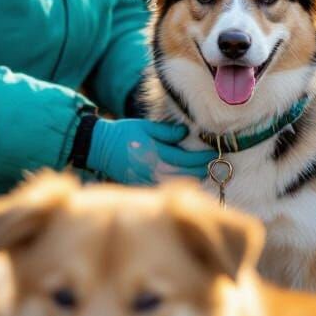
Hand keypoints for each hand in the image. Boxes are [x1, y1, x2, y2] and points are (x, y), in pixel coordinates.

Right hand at [86, 119, 215, 185]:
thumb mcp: (145, 126)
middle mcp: (153, 170)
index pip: (186, 159)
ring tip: (203, 172)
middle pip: (185, 174)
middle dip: (201, 169)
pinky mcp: (141, 187)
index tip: (213, 153)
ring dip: (192, 178)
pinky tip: (185, 179)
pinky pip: (164, 188)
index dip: (202, 158)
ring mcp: (147, 181)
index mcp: (155, 154)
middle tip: (212, 164)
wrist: (101, 148)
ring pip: (176, 184)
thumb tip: (185, 133)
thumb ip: (166, 131)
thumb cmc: (124, 133)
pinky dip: (177, 184)